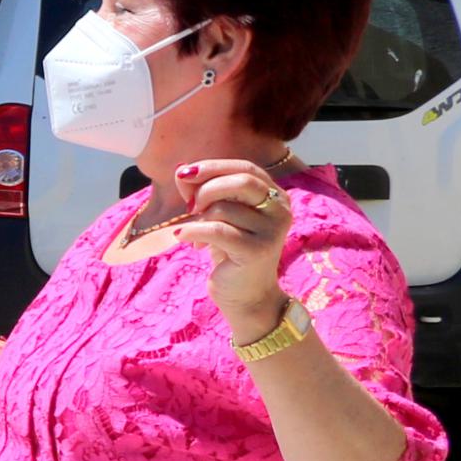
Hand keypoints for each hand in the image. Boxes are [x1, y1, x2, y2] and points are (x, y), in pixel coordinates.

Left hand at [168, 159, 298, 338]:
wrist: (247, 295)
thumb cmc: (231, 251)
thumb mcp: (222, 217)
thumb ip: (209, 192)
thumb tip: (181, 172)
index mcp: (275, 196)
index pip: (245, 168)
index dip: (213, 166)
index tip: (183, 174)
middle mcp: (280, 210)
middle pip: (240, 181)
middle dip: (206, 189)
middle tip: (189, 207)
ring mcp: (272, 230)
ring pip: (223, 207)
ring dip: (198, 218)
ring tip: (196, 234)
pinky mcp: (256, 250)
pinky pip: (216, 230)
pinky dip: (192, 231)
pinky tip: (183, 238)